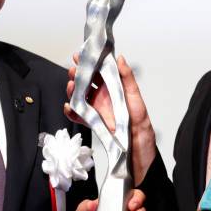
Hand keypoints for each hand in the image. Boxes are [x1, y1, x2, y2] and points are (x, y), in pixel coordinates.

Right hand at [64, 54, 156, 184]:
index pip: (101, 71)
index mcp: (116, 90)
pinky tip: (69, 107)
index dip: (90, 62)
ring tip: (71, 87)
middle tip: (73, 70)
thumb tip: (121, 59)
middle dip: (78, 74)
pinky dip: (71, 111)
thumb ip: (128, 79)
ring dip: (73, 90)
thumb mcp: (136, 101)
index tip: (81, 55)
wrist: (138, 155)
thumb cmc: (142, 129)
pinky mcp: (93, 124)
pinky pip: (79, 115)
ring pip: (80, 96)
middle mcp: (106, 98)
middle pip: (87, 82)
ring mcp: (98, 111)